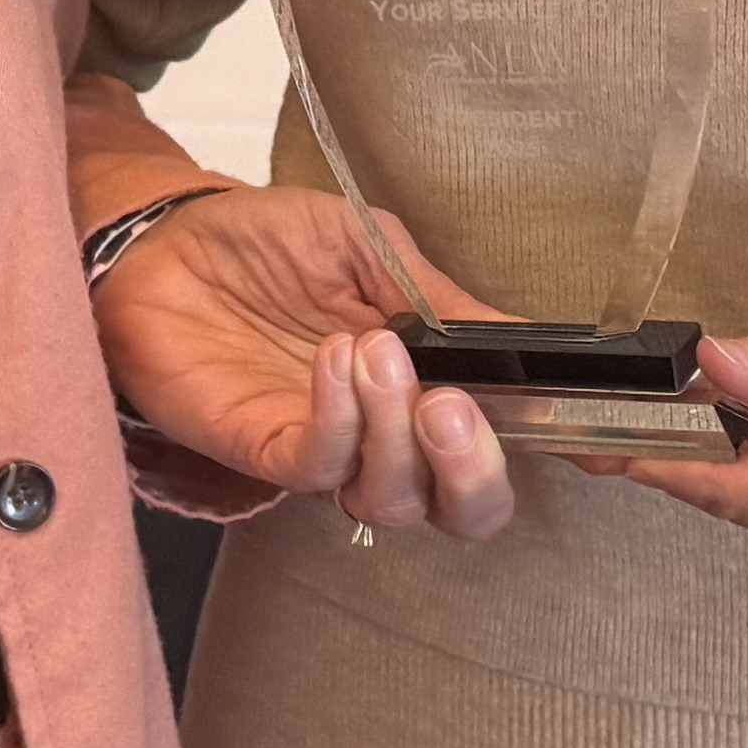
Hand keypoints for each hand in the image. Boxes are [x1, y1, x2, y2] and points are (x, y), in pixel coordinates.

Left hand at [93, 182, 526, 545]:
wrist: (165, 235)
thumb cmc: (265, 242)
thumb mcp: (374, 250)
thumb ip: (443, 301)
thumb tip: (527, 337)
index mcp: (425, 390)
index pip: (504, 448)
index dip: (550, 450)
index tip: (582, 422)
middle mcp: (384, 438)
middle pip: (460, 512)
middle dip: (476, 472)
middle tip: (455, 406)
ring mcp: (324, 449)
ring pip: (392, 500)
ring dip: (397, 431)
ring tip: (375, 350)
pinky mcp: (261, 450)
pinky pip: (317, 469)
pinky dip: (339, 421)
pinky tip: (336, 362)